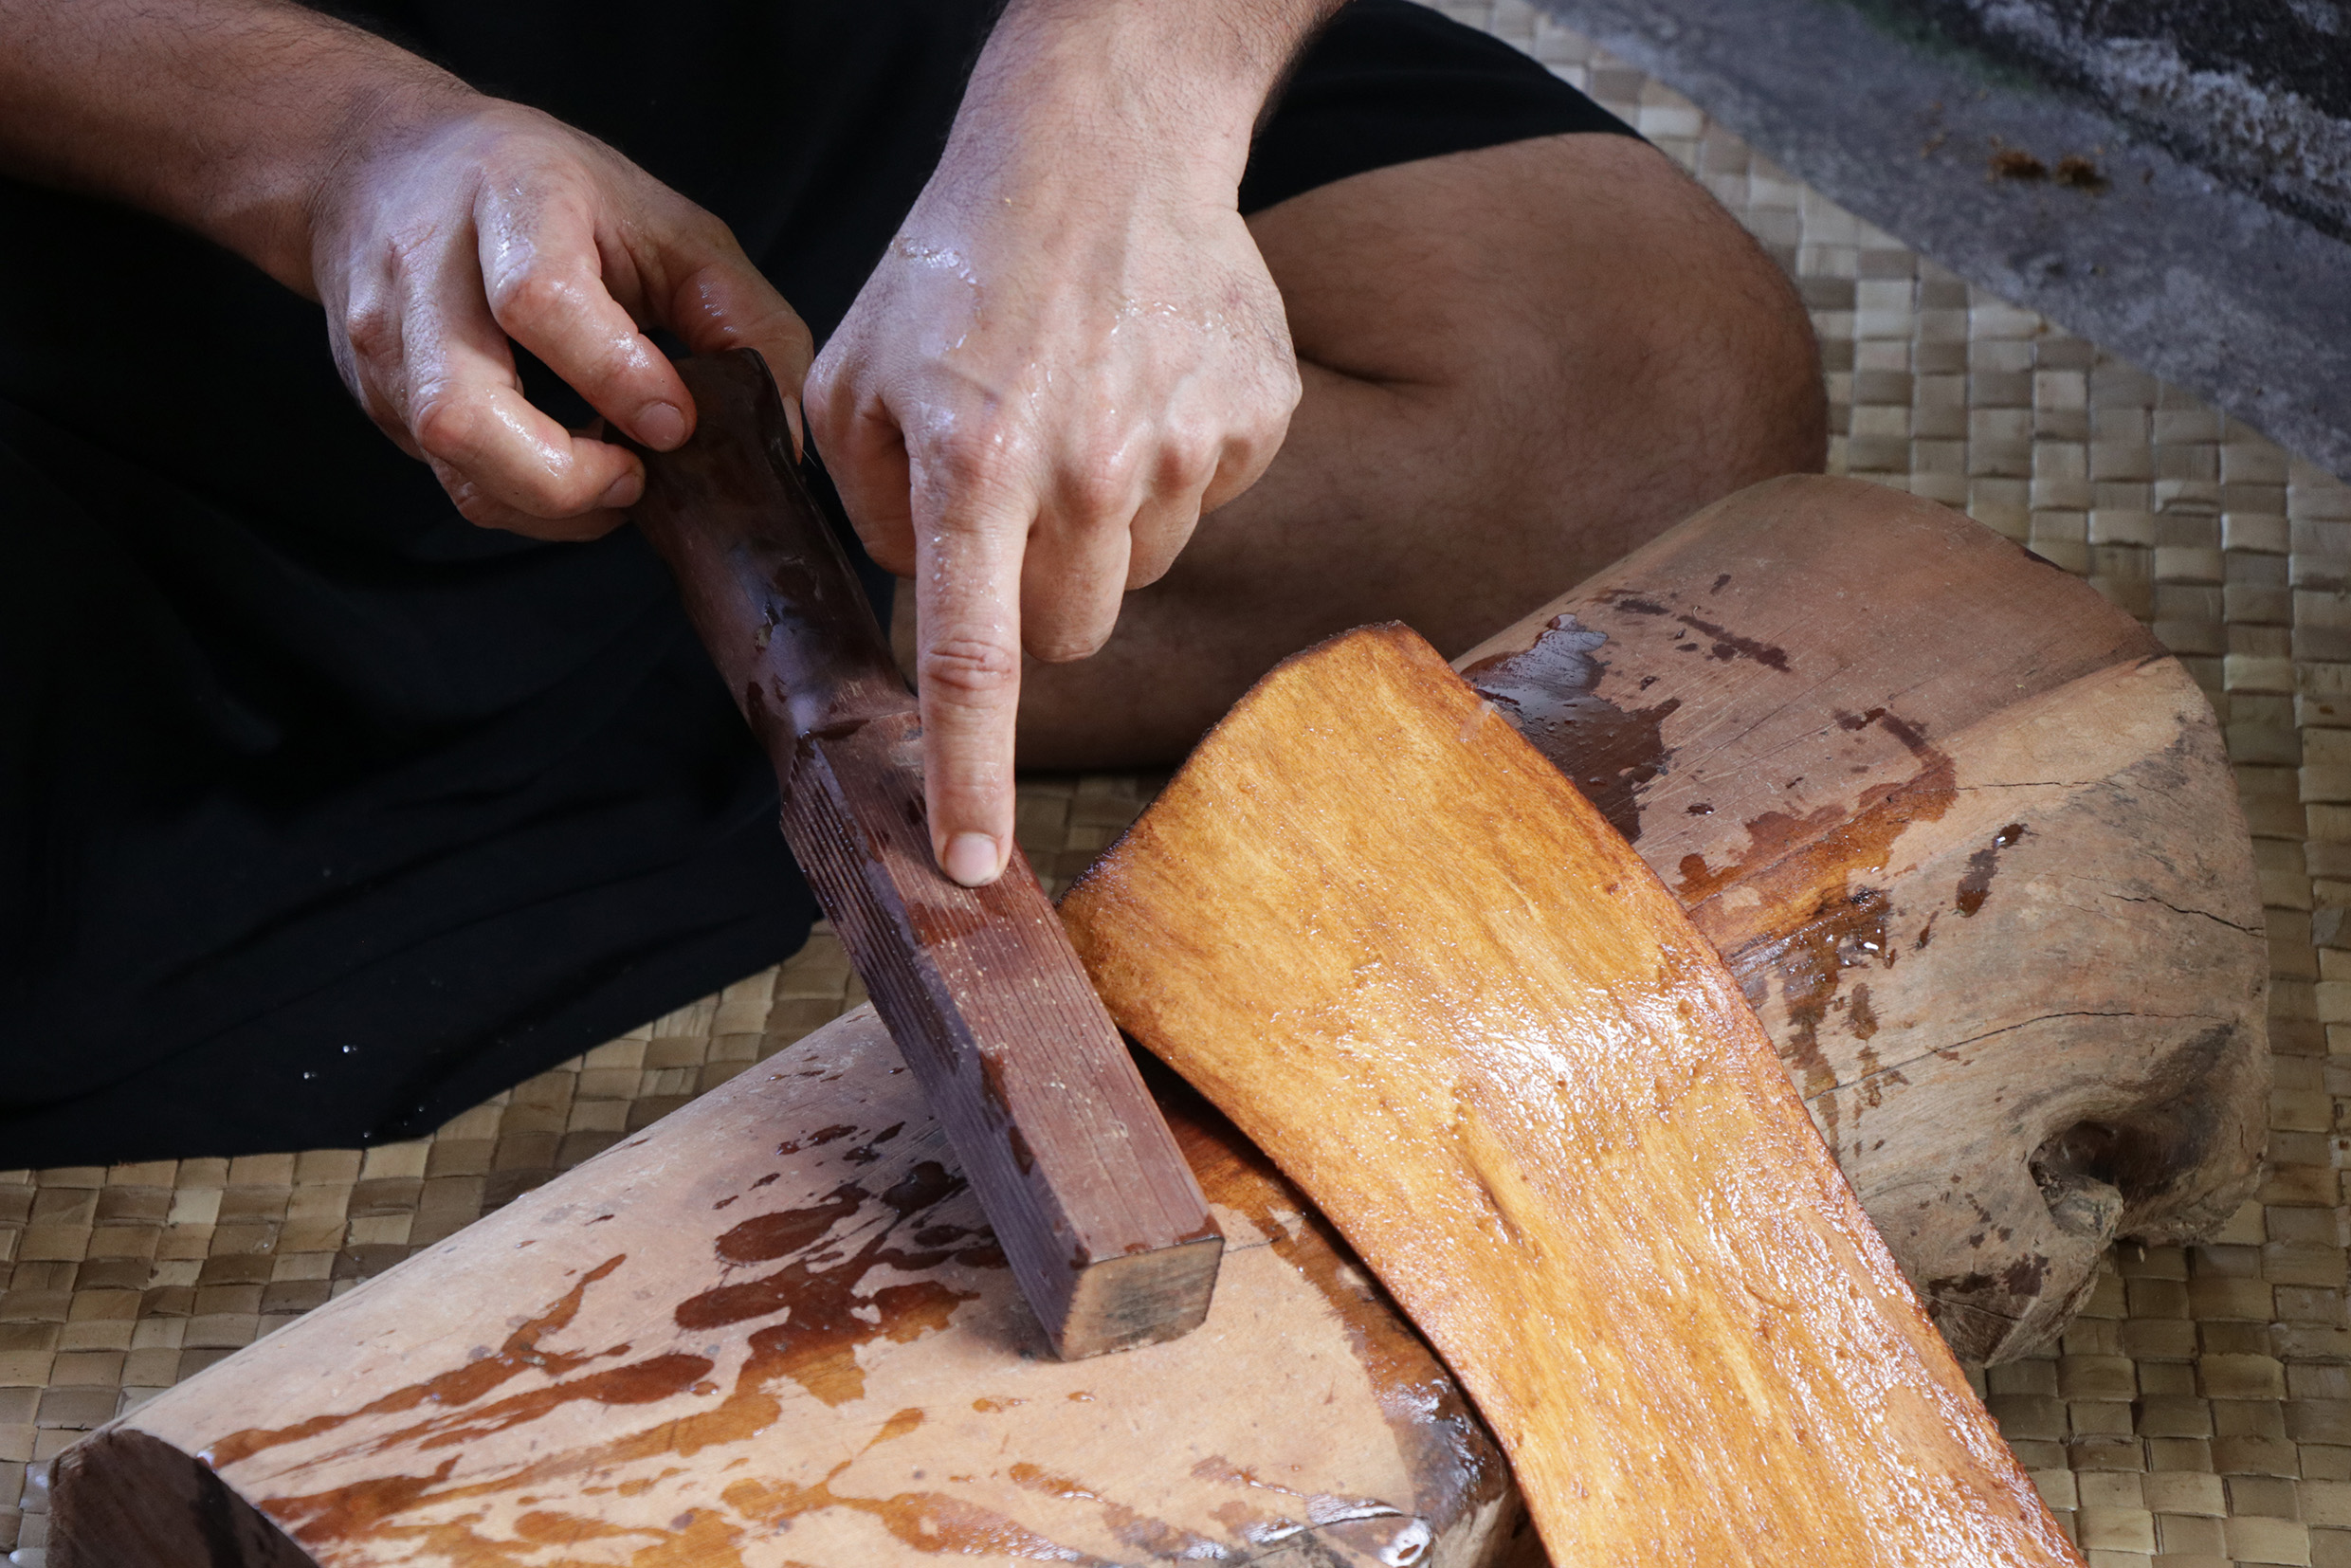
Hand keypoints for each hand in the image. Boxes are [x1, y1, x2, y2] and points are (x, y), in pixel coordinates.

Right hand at [312, 97, 811, 538]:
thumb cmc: (545, 193)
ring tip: (613, 479)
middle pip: (459, 410)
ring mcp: (386, 341)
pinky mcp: (375, 396)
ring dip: (546, 503)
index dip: (615, 377)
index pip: (539, 301)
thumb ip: (741, 317)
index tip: (673, 421)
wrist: (382, 162)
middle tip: (635, 477)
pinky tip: (569, 469)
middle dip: (562, 477)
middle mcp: (425, 269)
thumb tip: (780, 435)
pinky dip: (525, 499)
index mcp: (511, 198)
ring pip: (450, 462)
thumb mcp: (664, 222)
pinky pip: (452, 480)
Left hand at [807, 92, 1298, 886]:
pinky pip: (1202, 502)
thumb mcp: (857, 372)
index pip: (972, 659)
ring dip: (1099, 526)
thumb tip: (930, 599)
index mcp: (971, 459)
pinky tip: (1139, 380)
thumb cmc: (963, 259)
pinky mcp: (1253, 422)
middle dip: (1032, 596)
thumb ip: (872, 511)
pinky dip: (1166, 465)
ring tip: (1078, 407)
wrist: (1105, 142)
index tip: (972, 868)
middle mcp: (1086, 466)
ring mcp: (1184, 446)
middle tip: (1012, 497)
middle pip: (1069, 634)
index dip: (969, 776)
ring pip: (1137, 572)